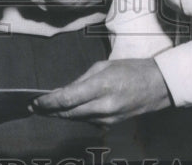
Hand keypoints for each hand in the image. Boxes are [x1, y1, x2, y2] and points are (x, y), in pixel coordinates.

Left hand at [32, 58, 172, 125]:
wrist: (157, 86)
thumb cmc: (131, 70)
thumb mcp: (103, 66)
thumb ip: (81, 81)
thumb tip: (63, 91)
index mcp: (101, 87)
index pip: (67, 99)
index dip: (48, 102)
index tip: (35, 101)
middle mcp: (103, 106)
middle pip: (68, 114)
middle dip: (49, 111)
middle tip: (34, 107)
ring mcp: (108, 118)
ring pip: (76, 120)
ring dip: (60, 115)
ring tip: (45, 109)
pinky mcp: (112, 124)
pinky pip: (88, 121)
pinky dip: (75, 116)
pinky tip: (66, 111)